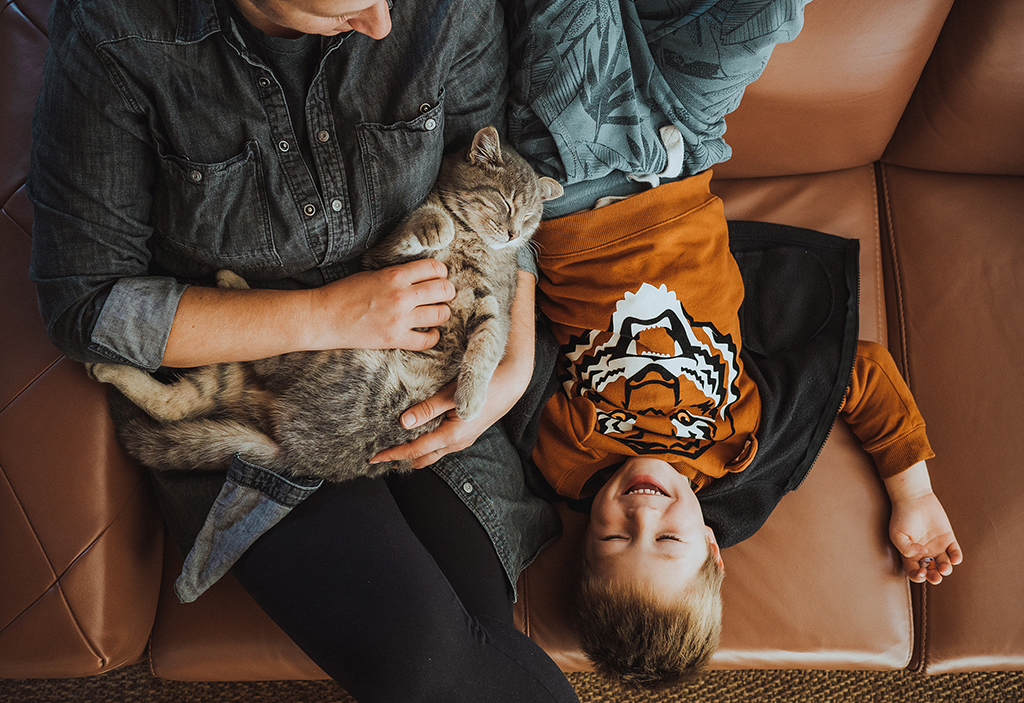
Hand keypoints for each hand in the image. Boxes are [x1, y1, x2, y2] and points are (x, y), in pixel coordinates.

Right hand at [311, 258, 454, 350]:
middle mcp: (402, 296)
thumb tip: (424, 276)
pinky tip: (430, 331)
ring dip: (442, 312)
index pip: (435, 268)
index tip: (438, 276)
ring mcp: (400, 320)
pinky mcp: (395, 339)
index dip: (441, 272)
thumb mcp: (374, 273)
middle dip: (447, 291)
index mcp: (395, 275)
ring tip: (435, 311)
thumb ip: (399, 274)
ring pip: (441, 314)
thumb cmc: (345, 292)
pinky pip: (428, 341)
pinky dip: (434, 336)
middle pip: (444, 290)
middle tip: (442, 294)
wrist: (324, 316)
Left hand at [370, 269, 536, 467]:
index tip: (374, 457)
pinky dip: (428, 446)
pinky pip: (443, 445)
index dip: (393, 455)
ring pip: (434, 452)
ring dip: (415, 452)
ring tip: (397, 448)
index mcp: (452, 435)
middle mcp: (457, 442)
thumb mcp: (451, 394)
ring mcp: (464, 439)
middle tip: (381, 456)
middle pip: (423, 457)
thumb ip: (427, 409)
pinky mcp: (468, 432)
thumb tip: (404, 423)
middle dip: (402, 458)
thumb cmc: (483, 384)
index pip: (415, 451)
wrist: (513, 381)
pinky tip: (421, 436)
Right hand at [888, 490, 962, 583]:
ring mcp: (937, 546)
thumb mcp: (897, 534)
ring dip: (945, 570)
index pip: (915, 572)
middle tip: (936, 576)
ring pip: (944, 565)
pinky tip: (953, 559)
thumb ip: (906, 549)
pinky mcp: (948, 539)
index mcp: (910, 554)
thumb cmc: (901, 516)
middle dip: (934, 577)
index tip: (921, 571)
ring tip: (944, 567)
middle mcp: (924, 553)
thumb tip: (923, 555)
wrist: (914, 498)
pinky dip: (956, 558)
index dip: (918, 576)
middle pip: (931, 571)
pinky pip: (955, 553)